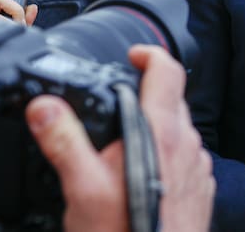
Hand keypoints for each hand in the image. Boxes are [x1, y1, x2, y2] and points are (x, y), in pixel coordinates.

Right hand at [25, 45, 213, 231]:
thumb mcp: (82, 188)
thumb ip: (64, 141)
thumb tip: (44, 106)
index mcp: (162, 133)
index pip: (168, 71)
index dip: (150, 55)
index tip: (132, 55)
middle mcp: (188, 146)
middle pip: (173, 100)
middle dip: (145, 94)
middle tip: (116, 102)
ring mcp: (198, 169)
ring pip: (179, 131)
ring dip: (154, 128)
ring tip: (120, 146)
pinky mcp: (201, 191)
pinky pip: (184, 160)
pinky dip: (164, 156)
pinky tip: (138, 178)